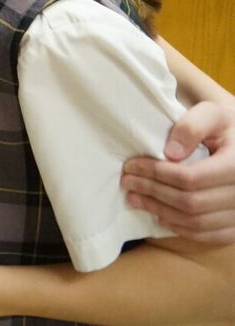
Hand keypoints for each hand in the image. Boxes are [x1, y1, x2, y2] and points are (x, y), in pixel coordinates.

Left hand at [123, 101, 234, 243]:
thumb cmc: (226, 129)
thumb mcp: (212, 115)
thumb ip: (192, 127)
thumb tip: (171, 153)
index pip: (190, 178)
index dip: (156, 174)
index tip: (131, 166)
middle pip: (190, 202)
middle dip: (153, 193)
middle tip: (127, 183)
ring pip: (197, 222)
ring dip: (161, 212)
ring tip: (136, 199)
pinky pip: (210, 235)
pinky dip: (183, 229)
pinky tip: (163, 217)